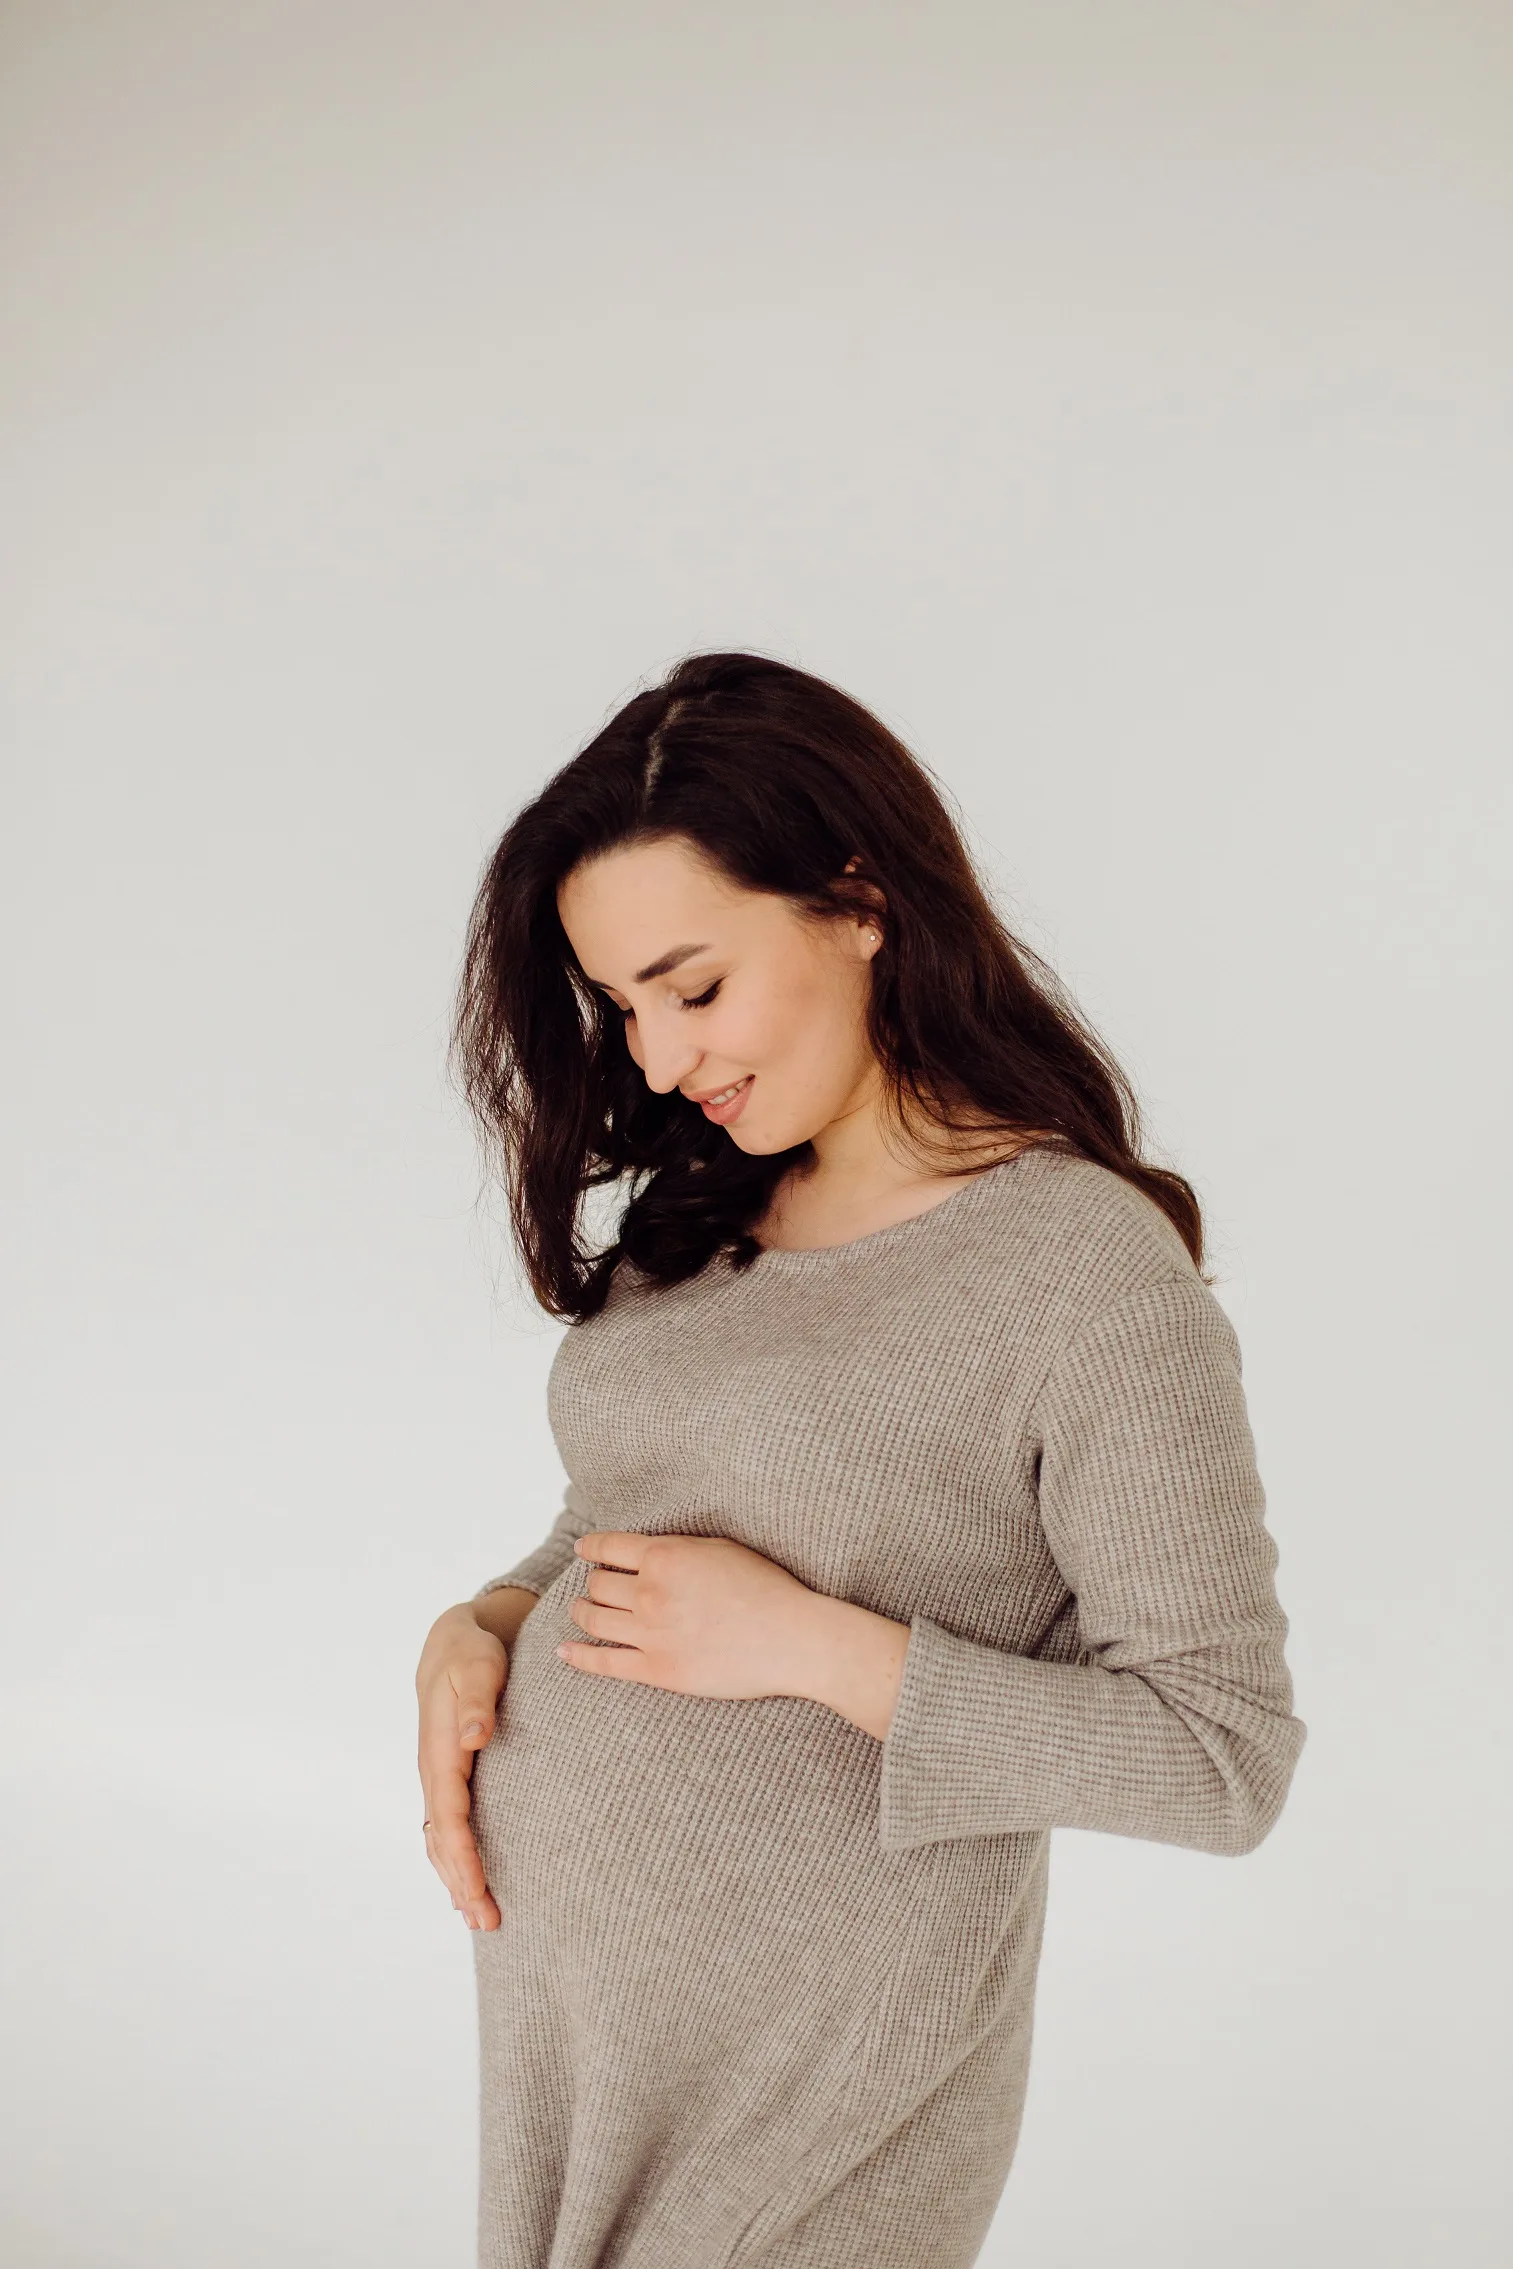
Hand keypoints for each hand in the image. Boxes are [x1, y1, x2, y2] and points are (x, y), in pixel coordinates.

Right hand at [416, 1599, 517, 1933]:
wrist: (454, 1642)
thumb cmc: (471, 1654)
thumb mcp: (478, 1667)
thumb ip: (477, 1700)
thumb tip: (475, 1735)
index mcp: (440, 1752)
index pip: (450, 1817)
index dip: (463, 1857)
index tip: (480, 1891)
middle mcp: (435, 1772)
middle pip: (443, 1840)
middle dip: (461, 1883)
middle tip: (487, 1922)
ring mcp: (439, 1778)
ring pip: (441, 1840)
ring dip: (457, 1880)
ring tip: (480, 1918)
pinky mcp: (449, 1778)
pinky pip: (446, 1828)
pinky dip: (454, 1861)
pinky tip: (466, 1886)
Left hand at [558, 1532, 912, 1738]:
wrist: (791, 1638)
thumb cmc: (765, 1588)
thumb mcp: (720, 1548)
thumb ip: (678, 1547)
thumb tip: (647, 1550)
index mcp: (665, 1556)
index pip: (609, 1547)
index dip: (591, 1547)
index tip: (583, 1550)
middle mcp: (650, 1592)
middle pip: (599, 1584)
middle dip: (594, 1581)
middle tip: (595, 1584)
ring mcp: (650, 1633)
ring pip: (595, 1618)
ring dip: (582, 1611)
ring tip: (581, 1610)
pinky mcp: (657, 1670)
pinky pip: (604, 1662)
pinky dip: (579, 1656)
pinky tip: (565, 1652)